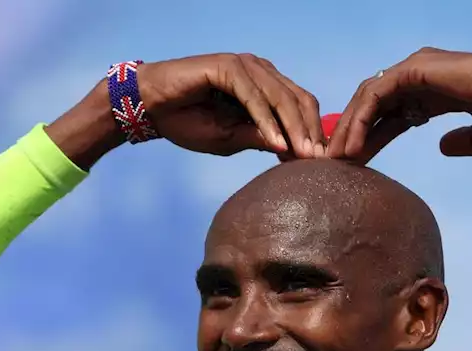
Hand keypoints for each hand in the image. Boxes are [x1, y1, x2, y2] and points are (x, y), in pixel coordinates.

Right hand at [139, 53, 324, 157]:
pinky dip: (266, 121)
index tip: (321, 163)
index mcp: (265, 86)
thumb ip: (261, 139)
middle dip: (310, 132)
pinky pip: (254, 96)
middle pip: (298, 100)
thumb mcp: (232, 139)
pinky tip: (275, 143)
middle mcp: (260, 72)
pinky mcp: (228, 66)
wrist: (151, 108)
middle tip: (318, 161)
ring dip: (293, 128)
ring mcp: (246, 66)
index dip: (312, 133)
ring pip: (280, 97)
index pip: (301, 106)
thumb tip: (295, 152)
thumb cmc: (189, 121)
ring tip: (302, 155)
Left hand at [326, 49, 471, 163]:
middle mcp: (420, 75)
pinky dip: (361, 119)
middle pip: (374, 105)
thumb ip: (463, 142)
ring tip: (338, 159)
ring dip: (350, 128)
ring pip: (369, 98)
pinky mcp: (414, 69)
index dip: (372, 138)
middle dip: (353, 133)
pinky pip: (376, 95)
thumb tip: (442, 148)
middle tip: (337, 164)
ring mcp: (415, 69)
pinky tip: (352, 146)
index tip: (357, 164)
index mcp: (433, 91)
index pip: (390, 114)